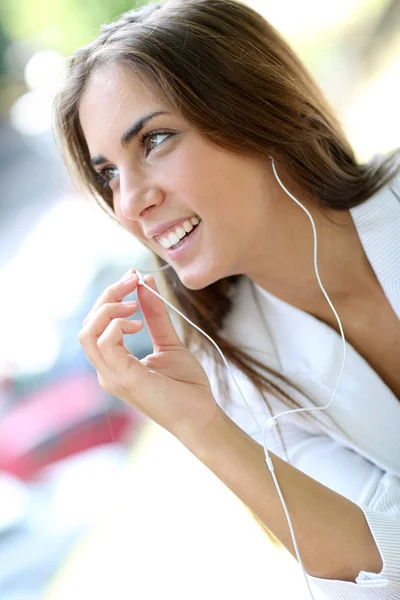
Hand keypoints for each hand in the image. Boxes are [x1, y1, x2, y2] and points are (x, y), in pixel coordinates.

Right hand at [78, 270, 218, 440]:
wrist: (201, 415)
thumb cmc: (186, 385)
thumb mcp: (168, 341)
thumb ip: (155, 314)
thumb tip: (145, 282)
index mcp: (114, 363)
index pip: (96, 326)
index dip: (111, 297)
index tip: (134, 277)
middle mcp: (107, 371)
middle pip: (88, 325)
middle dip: (108, 296)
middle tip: (133, 279)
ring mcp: (112, 376)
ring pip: (88, 333)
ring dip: (109, 308)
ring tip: (134, 301)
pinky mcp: (123, 379)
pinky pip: (105, 344)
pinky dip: (118, 325)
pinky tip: (137, 323)